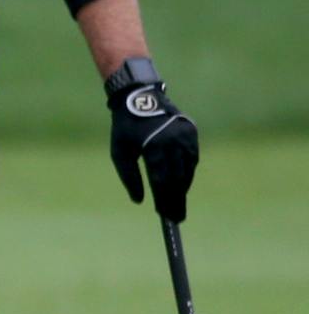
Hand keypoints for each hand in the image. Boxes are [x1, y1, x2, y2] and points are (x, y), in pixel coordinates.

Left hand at [108, 83, 198, 221]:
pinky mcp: (191, 132)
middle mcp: (174, 142)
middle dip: (176, 200)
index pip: (162, 182)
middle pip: (177, 179)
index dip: (165, 201)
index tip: (166, 217)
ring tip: (178, 204)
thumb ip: (129, 176)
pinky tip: (182, 184)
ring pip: (187, 170)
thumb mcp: (120, 151)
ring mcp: (185, 137)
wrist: (139, 95)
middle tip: (176, 218)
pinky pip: (192, 159)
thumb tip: (139, 201)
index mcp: (154, 147)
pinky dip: (187, 172)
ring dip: (183, 188)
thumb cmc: (126, 126)